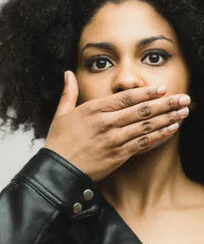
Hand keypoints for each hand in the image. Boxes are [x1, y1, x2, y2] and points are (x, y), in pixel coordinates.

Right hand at [44, 71, 189, 180]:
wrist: (58, 170)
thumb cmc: (59, 142)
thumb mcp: (61, 114)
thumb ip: (68, 93)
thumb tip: (67, 73)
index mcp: (93, 110)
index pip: (126, 97)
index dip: (147, 93)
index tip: (162, 89)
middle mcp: (106, 123)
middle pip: (142, 110)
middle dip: (166, 103)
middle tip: (184, 98)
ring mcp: (114, 139)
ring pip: (147, 126)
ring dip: (168, 118)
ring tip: (184, 111)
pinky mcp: (119, 155)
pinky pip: (144, 143)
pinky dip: (160, 135)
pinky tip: (172, 129)